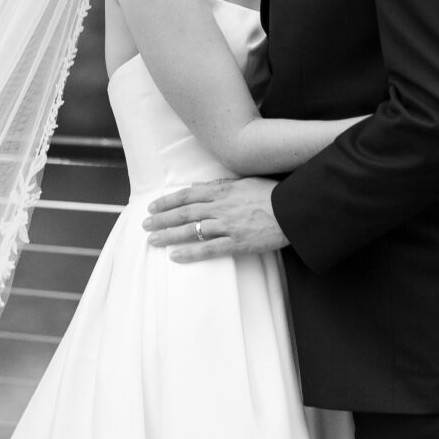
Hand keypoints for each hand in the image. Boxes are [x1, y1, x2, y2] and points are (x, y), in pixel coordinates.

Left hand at [143, 177, 287, 261]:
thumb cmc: (271, 194)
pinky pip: (208, 250)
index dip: (168, 201)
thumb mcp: (244, 182)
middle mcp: (220, 208)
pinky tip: (175, 256)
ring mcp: (228, 226)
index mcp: (222, 191)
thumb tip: (197, 186)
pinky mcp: (237, 243)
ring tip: (152, 240)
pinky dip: (190, 253)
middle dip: (162, 219)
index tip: (153, 207)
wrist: (293, 210)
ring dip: (169, 235)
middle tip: (145, 225)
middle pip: (184, 213)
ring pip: (191, 231)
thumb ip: (219, 186)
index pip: (187, 196)